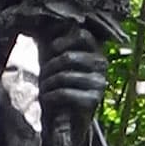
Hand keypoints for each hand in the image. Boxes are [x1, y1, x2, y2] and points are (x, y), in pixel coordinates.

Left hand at [38, 27, 107, 145]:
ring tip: (44, 89)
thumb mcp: (58, 63)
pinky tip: (46, 99)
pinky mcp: (93, 100)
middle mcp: (101, 65)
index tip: (52, 50)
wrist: (68, 121)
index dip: (64, 41)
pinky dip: (50, 95)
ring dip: (47, 83)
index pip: (84, 35)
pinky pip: (65, 92)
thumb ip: (57, 46)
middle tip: (43, 77)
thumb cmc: (62, 87)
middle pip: (69, 57)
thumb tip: (46, 24)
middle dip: (49, 67)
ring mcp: (99, 82)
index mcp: (96, 52)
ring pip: (64, 75)